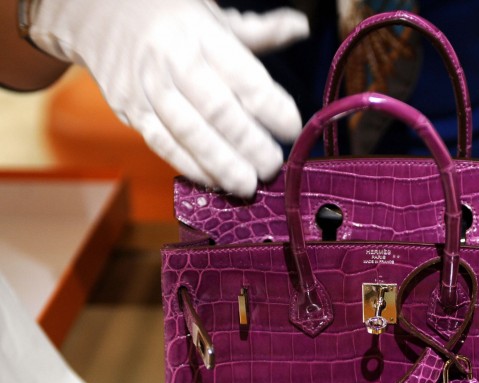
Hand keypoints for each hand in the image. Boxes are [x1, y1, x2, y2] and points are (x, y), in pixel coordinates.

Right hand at [30, 0, 309, 195]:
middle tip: (274, 166)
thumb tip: (301, 29)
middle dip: (249, 143)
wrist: (93, 13)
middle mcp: (172, 60)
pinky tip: (215, 182)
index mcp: (200, 32)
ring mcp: (148, 88)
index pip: (242, 75)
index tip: (292, 129)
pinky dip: (190, 166)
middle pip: (216, 110)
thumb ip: (258, 31)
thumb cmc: (167, 17)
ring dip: (221, 164)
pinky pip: (163, 144)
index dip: (271, 106)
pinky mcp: (131, 111)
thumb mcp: (211, 14)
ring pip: (188, 133)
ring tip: (248, 185)